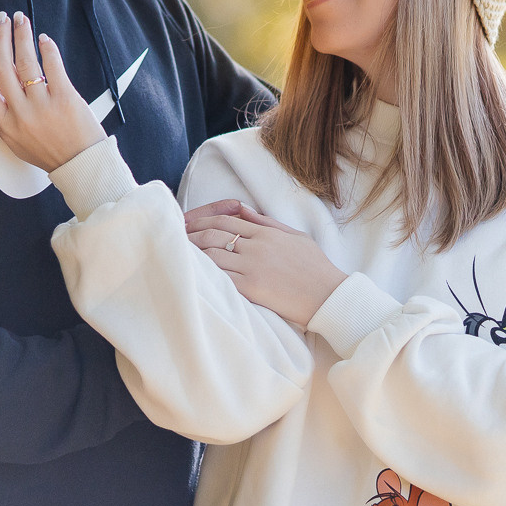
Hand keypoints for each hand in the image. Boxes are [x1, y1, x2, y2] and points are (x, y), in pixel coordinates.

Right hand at [0, 12, 105, 172]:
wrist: (80, 166)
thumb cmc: (49, 151)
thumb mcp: (15, 138)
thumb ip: (4, 112)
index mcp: (4, 123)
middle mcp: (20, 113)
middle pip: (1, 66)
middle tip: (1, 19)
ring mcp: (42, 106)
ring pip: (26, 62)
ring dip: (22, 36)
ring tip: (21, 20)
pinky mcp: (65, 99)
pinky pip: (53, 67)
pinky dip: (47, 49)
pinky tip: (44, 39)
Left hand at [185, 204, 345, 327]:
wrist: (329, 295)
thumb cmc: (316, 267)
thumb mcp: (294, 236)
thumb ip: (266, 222)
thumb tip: (242, 209)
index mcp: (266, 233)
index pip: (226, 220)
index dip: (202, 221)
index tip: (188, 226)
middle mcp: (257, 246)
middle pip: (214, 234)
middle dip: (192, 236)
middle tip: (176, 240)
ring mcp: (253, 267)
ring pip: (213, 255)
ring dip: (194, 255)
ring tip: (179, 257)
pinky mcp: (252, 288)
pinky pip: (221, 278)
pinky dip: (205, 276)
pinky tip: (194, 277)